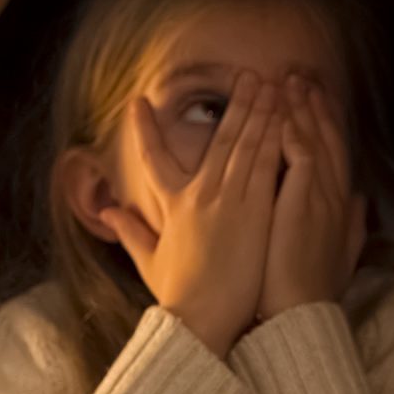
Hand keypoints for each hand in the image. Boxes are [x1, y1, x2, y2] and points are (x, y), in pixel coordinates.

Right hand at [99, 73, 284, 357]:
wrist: (203, 321)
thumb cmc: (181, 298)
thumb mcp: (150, 261)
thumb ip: (130, 231)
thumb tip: (109, 211)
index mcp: (173, 206)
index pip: (154, 159)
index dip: (144, 129)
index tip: (138, 101)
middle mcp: (200, 195)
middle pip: (218, 138)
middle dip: (233, 103)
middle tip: (244, 73)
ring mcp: (227, 199)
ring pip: (245, 143)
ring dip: (257, 109)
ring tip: (267, 81)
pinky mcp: (254, 209)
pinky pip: (266, 162)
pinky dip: (274, 135)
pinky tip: (283, 114)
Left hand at [255, 77, 367, 323]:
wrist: (301, 315)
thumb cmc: (310, 290)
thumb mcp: (338, 254)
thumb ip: (350, 224)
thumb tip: (359, 201)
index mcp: (338, 205)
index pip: (332, 153)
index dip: (325, 123)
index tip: (314, 97)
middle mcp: (333, 196)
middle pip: (327, 139)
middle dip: (314, 106)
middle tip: (300, 75)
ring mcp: (321, 199)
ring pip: (315, 142)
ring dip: (303, 110)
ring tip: (290, 81)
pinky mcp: (304, 205)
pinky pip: (303, 159)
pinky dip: (296, 135)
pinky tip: (285, 115)